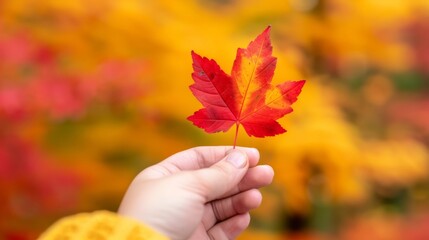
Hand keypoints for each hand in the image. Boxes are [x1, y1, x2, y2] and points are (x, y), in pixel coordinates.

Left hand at [118, 146, 273, 239]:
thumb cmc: (158, 213)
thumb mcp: (188, 184)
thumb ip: (219, 173)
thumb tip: (242, 158)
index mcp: (165, 177)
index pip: (200, 159)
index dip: (226, 156)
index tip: (253, 155)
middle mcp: (176, 198)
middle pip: (215, 182)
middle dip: (241, 177)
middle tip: (267, 173)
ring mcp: (187, 221)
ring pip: (221, 206)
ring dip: (241, 199)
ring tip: (256, 196)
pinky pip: (221, 229)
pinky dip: (234, 222)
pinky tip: (244, 215)